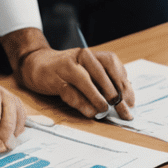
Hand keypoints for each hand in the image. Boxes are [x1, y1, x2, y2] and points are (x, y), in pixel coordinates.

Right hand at [0, 28, 135, 120]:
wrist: (37, 64)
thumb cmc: (67, 70)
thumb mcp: (87, 70)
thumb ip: (104, 81)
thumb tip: (125, 98)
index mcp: (92, 54)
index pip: (113, 64)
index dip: (124, 83)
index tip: (131, 102)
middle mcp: (81, 57)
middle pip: (102, 73)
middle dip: (115, 94)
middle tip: (123, 111)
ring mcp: (67, 66)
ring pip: (86, 81)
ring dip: (98, 97)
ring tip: (105, 110)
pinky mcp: (55, 79)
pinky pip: (70, 92)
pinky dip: (82, 103)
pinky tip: (90, 112)